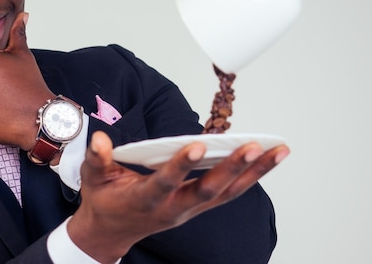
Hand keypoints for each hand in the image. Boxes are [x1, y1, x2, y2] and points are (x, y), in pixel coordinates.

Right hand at [68, 131, 289, 263]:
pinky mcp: (197, 207)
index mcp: (145, 200)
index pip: (166, 183)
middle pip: (208, 191)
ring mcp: (189, 210)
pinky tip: (265, 160)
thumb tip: (101, 139)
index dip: (181, 166)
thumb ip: (97, 159)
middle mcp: (173, 208)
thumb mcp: (94, 179)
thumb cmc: (105, 201)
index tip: (196, 146)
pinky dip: (249, 178)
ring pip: (226, 193)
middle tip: (253, 147)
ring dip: (253, 173)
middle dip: (232, 169)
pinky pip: (228, 194)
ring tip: (278, 150)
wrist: (112, 232)